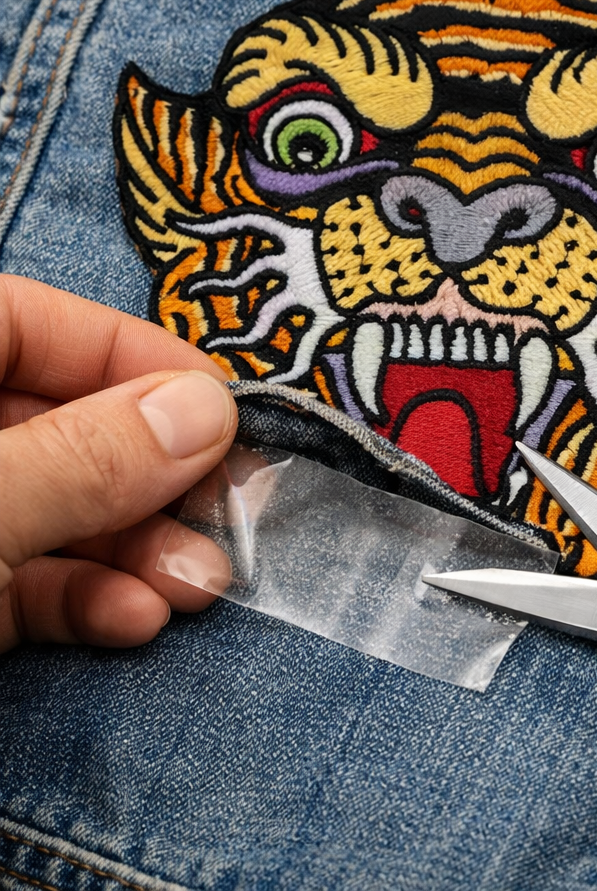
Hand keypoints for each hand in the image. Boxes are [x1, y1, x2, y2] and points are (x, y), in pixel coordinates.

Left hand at [0, 275, 236, 651]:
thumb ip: (80, 460)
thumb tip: (206, 411)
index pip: (28, 321)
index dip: (127, 354)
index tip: (218, 407)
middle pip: (59, 427)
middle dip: (151, 479)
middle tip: (228, 511)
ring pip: (54, 511)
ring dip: (137, 551)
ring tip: (197, 584)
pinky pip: (25, 581)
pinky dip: (84, 600)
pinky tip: (133, 618)